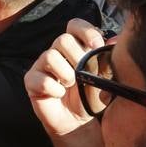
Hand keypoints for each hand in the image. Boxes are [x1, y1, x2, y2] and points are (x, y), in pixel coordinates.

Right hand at [24, 18, 107, 137]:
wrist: (78, 121)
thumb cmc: (91, 97)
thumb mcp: (105, 78)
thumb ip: (108, 59)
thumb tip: (114, 40)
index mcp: (75, 47)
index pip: (75, 25)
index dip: (85, 32)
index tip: (96, 46)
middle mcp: (57, 52)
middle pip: (62, 39)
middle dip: (77, 57)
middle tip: (83, 74)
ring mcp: (42, 65)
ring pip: (50, 56)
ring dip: (66, 74)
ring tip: (71, 86)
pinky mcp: (31, 81)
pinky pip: (40, 79)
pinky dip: (54, 89)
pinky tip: (59, 95)